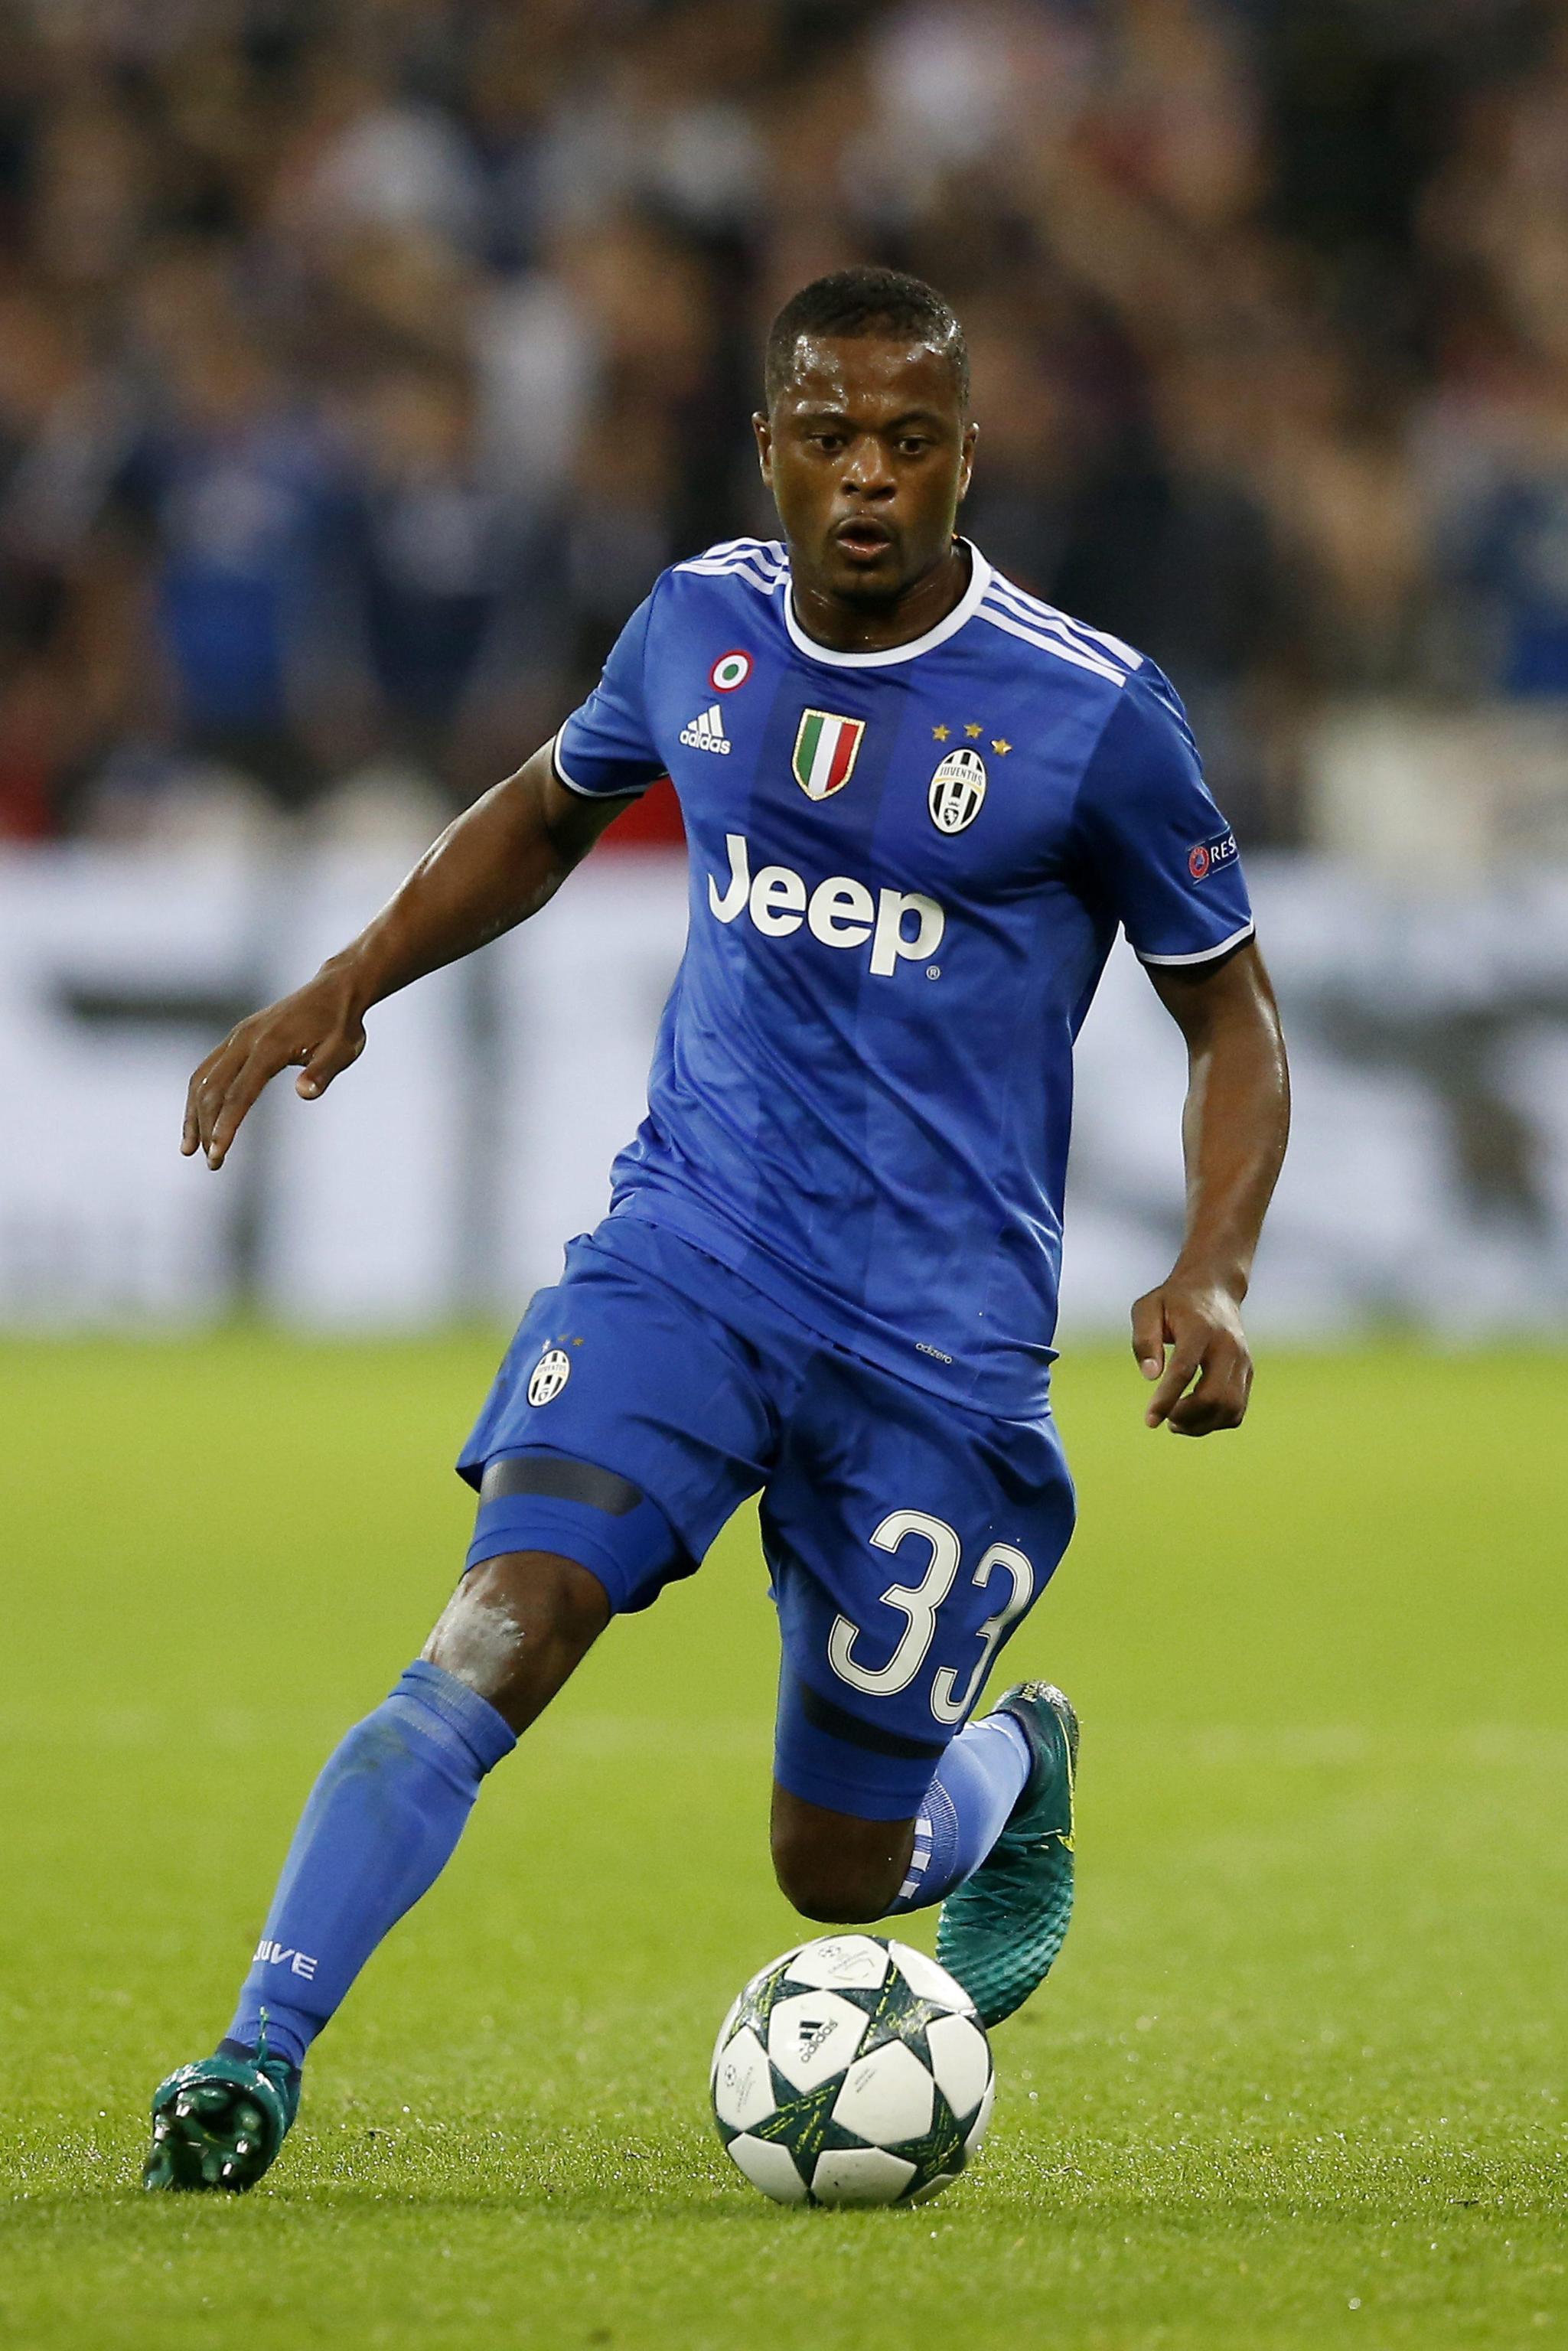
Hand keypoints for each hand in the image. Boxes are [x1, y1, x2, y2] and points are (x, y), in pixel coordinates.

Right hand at [182, 966, 366, 1168]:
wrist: (334, 990)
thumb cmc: (341, 1025)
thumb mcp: (343, 1050)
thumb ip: (323, 1072)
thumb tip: (305, 1093)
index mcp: (270, 1046)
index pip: (240, 1093)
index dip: (226, 1126)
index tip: (218, 1155)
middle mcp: (245, 1039)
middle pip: (213, 1089)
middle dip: (207, 1128)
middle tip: (213, 1163)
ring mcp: (238, 1036)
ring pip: (203, 1078)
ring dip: (193, 1114)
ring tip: (190, 1149)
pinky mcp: (238, 1037)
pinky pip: (208, 1068)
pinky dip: (198, 1095)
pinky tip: (198, 1117)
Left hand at [1130, 1273, 1252, 1435]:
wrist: (1214, 1288)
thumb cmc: (1173, 1301)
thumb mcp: (1147, 1308)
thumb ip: (1144, 1340)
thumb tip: (1151, 1376)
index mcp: (1200, 1329)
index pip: (1184, 1370)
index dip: (1166, 1399)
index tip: (1149, 1421)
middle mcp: (1227, 1346)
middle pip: (1214, 1396)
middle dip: (1186, 1417)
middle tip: (1165, 1418)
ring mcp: (1242, 1360)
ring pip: (1230, 1408)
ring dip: (1201, 1425)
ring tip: (1176, 1421)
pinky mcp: (1248, 1372)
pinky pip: (1236, 1410)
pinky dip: (1215, 1422)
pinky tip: (1195, 1417)